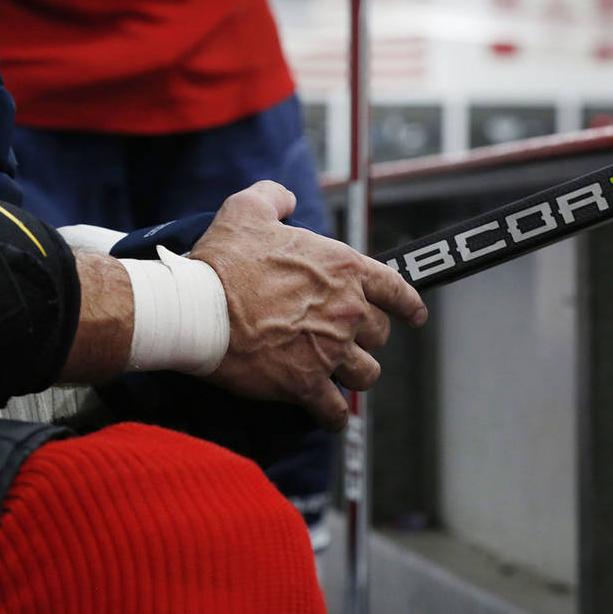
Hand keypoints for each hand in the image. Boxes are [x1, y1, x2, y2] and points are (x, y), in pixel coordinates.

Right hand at [190, 181, 427, 431]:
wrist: (197, 307)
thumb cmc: (224, 259)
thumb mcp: (248, 209)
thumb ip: (274, 197)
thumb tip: (285, 197)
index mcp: (344, 268)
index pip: (395, 290)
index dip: (409, 306)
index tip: (415, 317)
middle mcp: (347, 310)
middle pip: (379, 334)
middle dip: (365, 338)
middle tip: (343, 339)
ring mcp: (330, 350)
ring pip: (365, 374)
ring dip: (354, 374)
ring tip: (337, 374)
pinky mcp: (306, 383)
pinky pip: (334, 410)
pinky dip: (333, 416)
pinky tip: (328, 416)